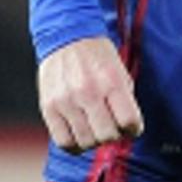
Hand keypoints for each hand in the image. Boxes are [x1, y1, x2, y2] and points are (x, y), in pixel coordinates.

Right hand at [38, 36, 143, 153]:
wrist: (66, 37)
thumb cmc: (98, 58)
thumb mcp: (120, 73)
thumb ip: (125, 101)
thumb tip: (128, 130)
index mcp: (111, 82)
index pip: (129, 121)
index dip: (134, 129)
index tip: (131, 126)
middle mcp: (88, 92)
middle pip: (107, 136)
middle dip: (114, 135)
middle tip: (111, 127)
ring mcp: (66, 101)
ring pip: (86, 142)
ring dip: (94, 140)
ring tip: (94, 129)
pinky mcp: (48, 107)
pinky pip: (64, 141)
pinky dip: (75, 145)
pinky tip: (79, 134)